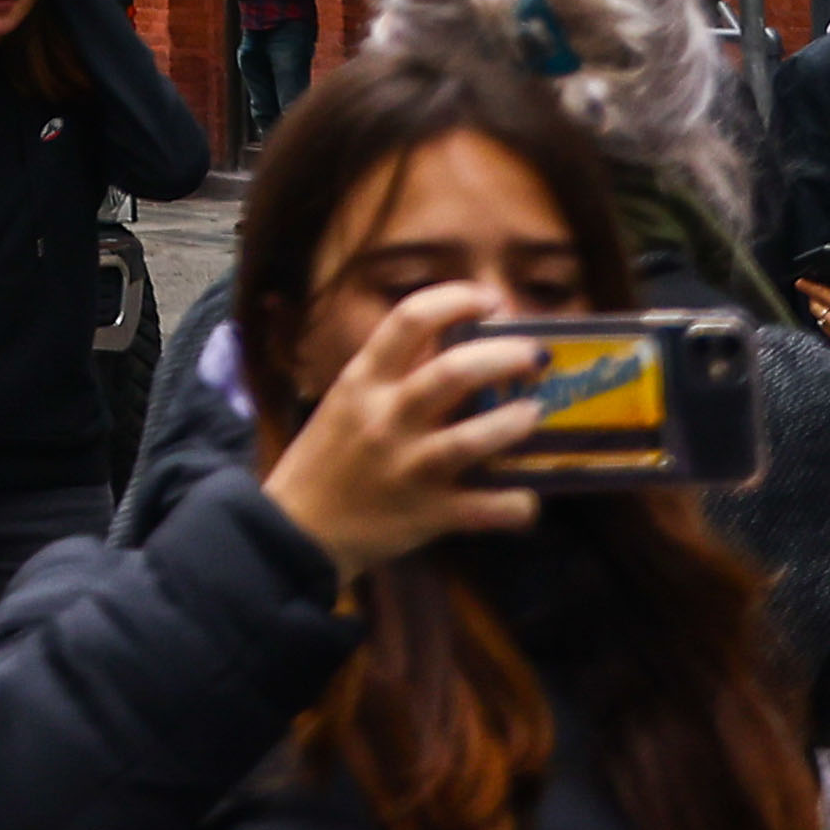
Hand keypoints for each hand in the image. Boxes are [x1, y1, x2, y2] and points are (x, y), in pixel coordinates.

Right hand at [259, 281, 545, 576]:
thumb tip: (456, 349)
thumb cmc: (326, 458)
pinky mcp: (428, 514)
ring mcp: (408, 467)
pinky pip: (485, 508)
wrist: (295, 530)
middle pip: (453, 372)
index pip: (410, 319)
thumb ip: (391, 376)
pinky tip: (527, 499)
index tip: (488, 299)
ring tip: (532, 413)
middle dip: (505, 356)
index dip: (457, 299)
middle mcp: (386, 418)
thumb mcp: (346, 402)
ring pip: (474, 438)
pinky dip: (517, 504)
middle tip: (535, 355)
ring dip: (515, 422)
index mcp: (362, 382)